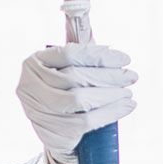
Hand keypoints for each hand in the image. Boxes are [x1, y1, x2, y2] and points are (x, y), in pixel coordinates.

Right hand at [15, 43, 136, 163]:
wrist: (54, 131)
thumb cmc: (64, 93)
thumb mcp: (67, 70)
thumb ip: (81, 52)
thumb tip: (98, 32)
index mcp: (35, 63)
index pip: (69, 54)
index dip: (99, 56)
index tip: (124, 59)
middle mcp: (31, 85)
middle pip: (75, 77)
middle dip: (109, 76)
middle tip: (131, 77)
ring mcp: (40, 109)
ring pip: (80, 99)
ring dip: (110, 95)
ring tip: (128, 93)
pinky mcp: (53, 130)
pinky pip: (86, 120)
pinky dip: (110, 113)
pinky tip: (125, 107)